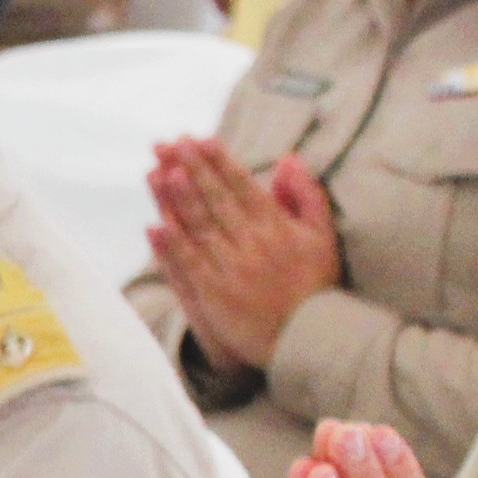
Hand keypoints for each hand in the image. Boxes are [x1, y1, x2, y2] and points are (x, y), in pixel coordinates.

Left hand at [146, 141, 340, 378]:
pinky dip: (172, 245)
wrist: (309, 337)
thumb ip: (307, 195)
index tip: (200, 140)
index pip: (243, 186)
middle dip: (192, 169)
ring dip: (178, 198)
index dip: (219, 162)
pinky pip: (190, 265)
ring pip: (200, 227)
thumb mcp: (323, 235)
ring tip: (159, 171)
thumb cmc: (316, 285)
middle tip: (170, 144)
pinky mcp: (215, 295)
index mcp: (277, 227)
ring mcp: (232, 269)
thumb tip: (287, 160)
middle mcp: (253, 244)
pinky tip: (155, 225)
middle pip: (216, 200)